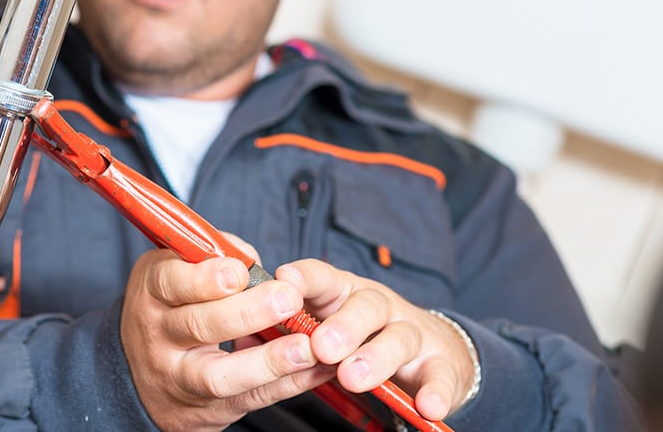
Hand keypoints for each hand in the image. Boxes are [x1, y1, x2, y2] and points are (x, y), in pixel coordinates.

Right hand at [120, 236, 334, 431]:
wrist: (140, 374)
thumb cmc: (168, 307)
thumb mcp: (174, 269)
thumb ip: (213, 256)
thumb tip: (251, 260)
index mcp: (152, 293)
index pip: (171, 284)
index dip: (205, 279)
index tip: (239, 272)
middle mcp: (159, 337)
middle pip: (199, 326)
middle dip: (246, 312)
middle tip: (287, 298)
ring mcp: (181, 377)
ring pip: (221, 375)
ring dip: (268, 361)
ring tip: (305, 345)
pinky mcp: (208, 408)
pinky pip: (251, 398)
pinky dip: (286, 384)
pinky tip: (314, 368)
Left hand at [275, 260, 476, 420]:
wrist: (430, 353)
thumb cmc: (360, 338)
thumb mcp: (327, 326)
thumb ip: (292, 331)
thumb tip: (243, 335)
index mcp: (344, 293)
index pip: (324, 276)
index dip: (305, 276)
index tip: (284, 279)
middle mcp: (380, 305)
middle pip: (365, 305)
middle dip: (343, 325)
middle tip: (322, 347)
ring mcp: (412, 332)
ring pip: (398, 337)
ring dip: (376, 357)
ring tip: (352, 377)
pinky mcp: (440, 364)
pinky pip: (439, 376)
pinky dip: (434, 391)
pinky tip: (426, 408)